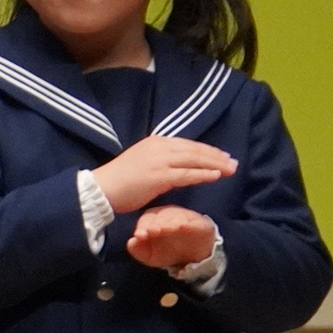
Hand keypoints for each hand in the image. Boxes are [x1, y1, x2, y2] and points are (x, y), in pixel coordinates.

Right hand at [91, 135, 234, 213]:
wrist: (99, 190)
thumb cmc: (119, 181)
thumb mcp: (142, 163)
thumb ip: (160, 162)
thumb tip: (177, 166)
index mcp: (155, 142)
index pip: (188, 144)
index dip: (207, 150)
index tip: (222, 155)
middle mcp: (159, 147)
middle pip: (195, 150)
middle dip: (216, 156)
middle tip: (233, 162)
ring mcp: (159, 161)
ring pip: (194, 160)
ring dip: (215, 164)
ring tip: (230, 169)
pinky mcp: (159, 176)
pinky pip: (187, 174)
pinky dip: (203, 174)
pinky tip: (216, 176)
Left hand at [127, 206, 219, 270]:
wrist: (194, 257)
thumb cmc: (168, 251)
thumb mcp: (151, 256)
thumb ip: (139, 251)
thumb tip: (130, 243)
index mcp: (154, 220)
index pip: (146, 219)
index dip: (142, 226)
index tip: (139, 235)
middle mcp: (168, 215)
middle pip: (159, 215)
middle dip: (154, 224)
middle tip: (150, 232)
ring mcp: (184, 216)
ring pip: (175, 215)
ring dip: (168, 222)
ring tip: (164, 230)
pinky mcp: (198, 222)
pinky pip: (192, 220)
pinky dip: (186, 223)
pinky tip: (180, 227)